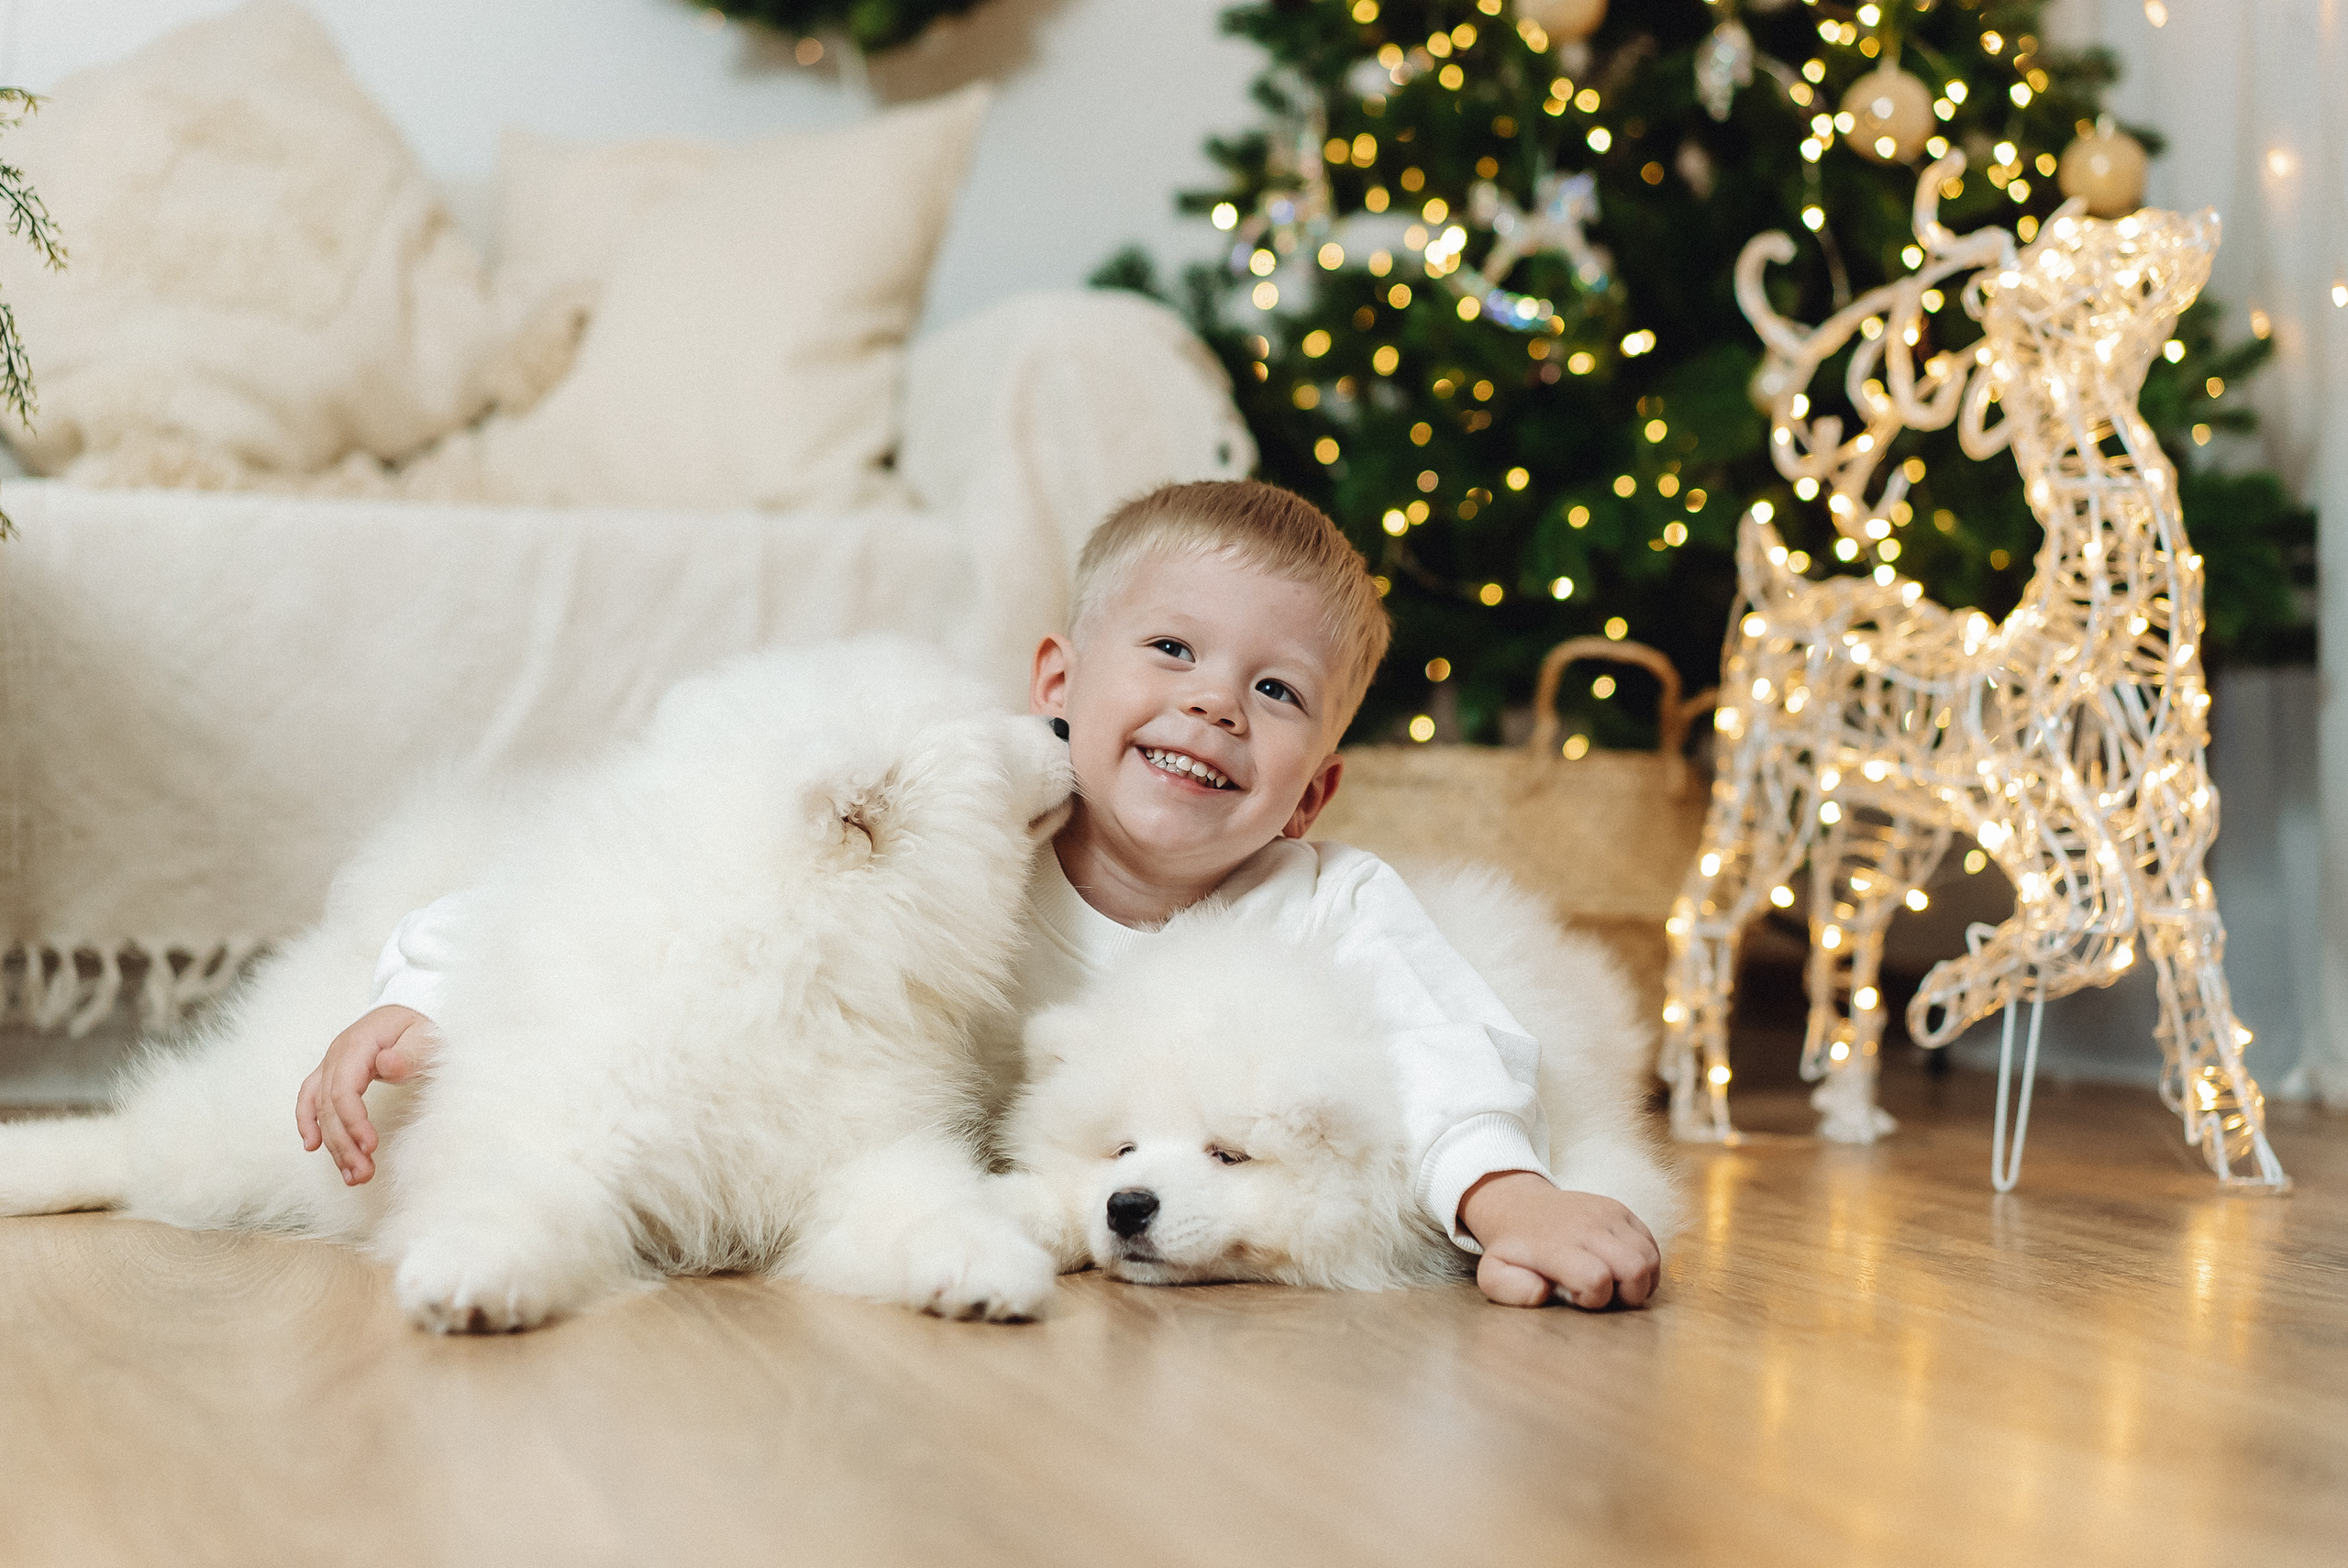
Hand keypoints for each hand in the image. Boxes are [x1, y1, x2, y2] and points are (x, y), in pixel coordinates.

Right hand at [296, 1005, 437, 1184]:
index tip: (370, 1147)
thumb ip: (408, 1053)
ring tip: (352, 1176)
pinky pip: (311, 1099)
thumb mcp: (425, 1036)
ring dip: (333, 1145)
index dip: (353, 1122)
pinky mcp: (333, 1073)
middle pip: (330, 1106)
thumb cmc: (421, 1025)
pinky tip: (313, 1147)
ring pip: (321, 1110)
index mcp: (358, 1045)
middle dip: (344, 1144)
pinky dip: (308, 1123)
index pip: (344, 1090)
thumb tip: (385, 1065)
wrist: (411, 1009)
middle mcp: (337, 1055)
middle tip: (363, 1174)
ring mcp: (331, 1064)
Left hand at [1458, 1170, 1660, 1309]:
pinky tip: (1623, 1271)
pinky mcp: (1620, 1210)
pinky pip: (1652, 1244)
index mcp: (1555, 1245)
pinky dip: (1647, 1265)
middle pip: (1635, 1269)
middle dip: (1627, 1296)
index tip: (1577, 1298)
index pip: (1596, 1279)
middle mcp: (1586, 1225)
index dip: (1594, 1300)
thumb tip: (1544, 1292)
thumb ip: (1511, 1290)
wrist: (1518, 1205)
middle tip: (1606, 1297)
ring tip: (1616, 1285)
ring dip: (1640, 1282)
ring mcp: (1607, 1214)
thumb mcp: (1493, 1274)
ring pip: (1650, 1257)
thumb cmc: (1511, 1248)